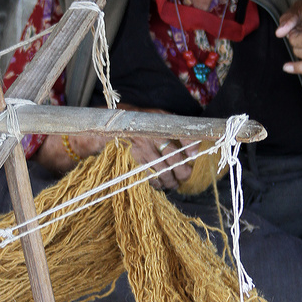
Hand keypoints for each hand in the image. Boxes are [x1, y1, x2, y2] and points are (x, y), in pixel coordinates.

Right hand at [35, 105, 198, 190]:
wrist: (105, 128)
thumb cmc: (135, 123)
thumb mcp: (154, 117)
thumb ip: (173, 126)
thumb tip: (195, 143)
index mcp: (157, 122)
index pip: (182, 134)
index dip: (192, 146)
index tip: (195, 154)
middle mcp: (150, 136)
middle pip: (175, 159)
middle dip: (184, 171)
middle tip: (185, 175)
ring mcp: (140, 151)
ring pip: (163, 172)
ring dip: (171, 181)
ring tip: (174, 183)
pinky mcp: (131, 162)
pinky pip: (149, 178)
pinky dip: (157, 184)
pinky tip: (160, 185)